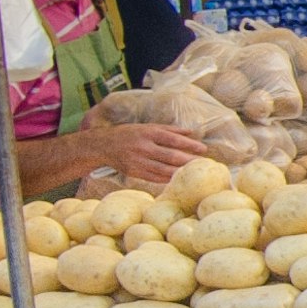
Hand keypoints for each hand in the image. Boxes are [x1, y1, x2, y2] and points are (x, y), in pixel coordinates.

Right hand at [73, 122, 221, 186]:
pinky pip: (153, 178)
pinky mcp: (133, 172)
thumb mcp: (148, 127)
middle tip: (203, 164)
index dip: (189, 144)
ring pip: (162, 169)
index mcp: (148, 134)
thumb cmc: (130, 134)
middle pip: (170, 156)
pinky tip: (178, 180)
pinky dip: (166, 179)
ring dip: (179, 172)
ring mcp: (137, 161)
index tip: (203, 149)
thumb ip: (170, 129)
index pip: (173, 139)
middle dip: (188, 160)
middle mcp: (143, 147)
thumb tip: (191, 132)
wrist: (103, 146)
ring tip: (194, 173)